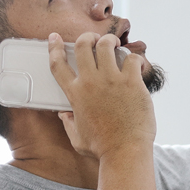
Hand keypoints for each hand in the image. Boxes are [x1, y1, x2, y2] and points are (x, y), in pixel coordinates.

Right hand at [48, 31, 155, 159]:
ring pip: (106, 45)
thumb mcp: (77, 138)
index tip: (55, 38)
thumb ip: (68, 123)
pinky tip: (136, 66)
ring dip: (110, 41)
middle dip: (88, 37)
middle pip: (83, 45)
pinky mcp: (132, 82)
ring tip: (115, 46)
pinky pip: (131, 58)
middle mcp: (91, 83)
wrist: (125, 152)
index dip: (54, 48)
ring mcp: (112, 81)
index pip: (58, 64)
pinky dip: (134, 59)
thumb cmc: (102, 148)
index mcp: (75, 94)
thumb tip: (64, 114)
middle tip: (95, 39)